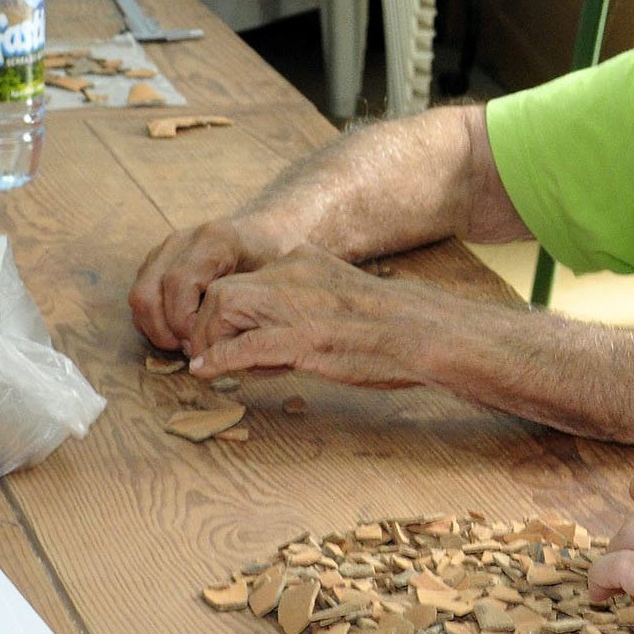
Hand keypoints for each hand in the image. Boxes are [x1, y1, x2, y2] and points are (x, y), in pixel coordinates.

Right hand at [129, 218, 283, 350]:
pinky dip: (153, 320)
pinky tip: (178, 334)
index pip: (178, 283)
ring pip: (140, 295)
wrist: (267, 233)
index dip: (183, 321)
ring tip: (183, 345)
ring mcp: (165, 249)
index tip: (200, 344)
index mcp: (213, 240)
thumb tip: (217, 346)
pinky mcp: (157, 261)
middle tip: (190, 351)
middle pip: (149, 292)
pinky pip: (142, 294)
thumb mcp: (270, 276)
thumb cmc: (272, 258)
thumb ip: (243, 302)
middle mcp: (182, 241)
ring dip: (155, 328)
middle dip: (165, 330)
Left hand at [185, 245, 434, 388]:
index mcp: (307, 261)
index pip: (248, 278)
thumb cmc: (396, 324)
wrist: (425, 332)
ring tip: (214, 362)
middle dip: (209, 324)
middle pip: (225, 289)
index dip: (231, 310)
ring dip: (211, 339)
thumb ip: (312, 302)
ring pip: (224, 308)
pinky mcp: (300, 338)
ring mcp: (295, 304)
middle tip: (209, 351)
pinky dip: (219, 359)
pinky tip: (208, 372)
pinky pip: (242, 346)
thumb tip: (287, 329)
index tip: (233, 336)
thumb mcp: (344, 297)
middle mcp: (294, 273)